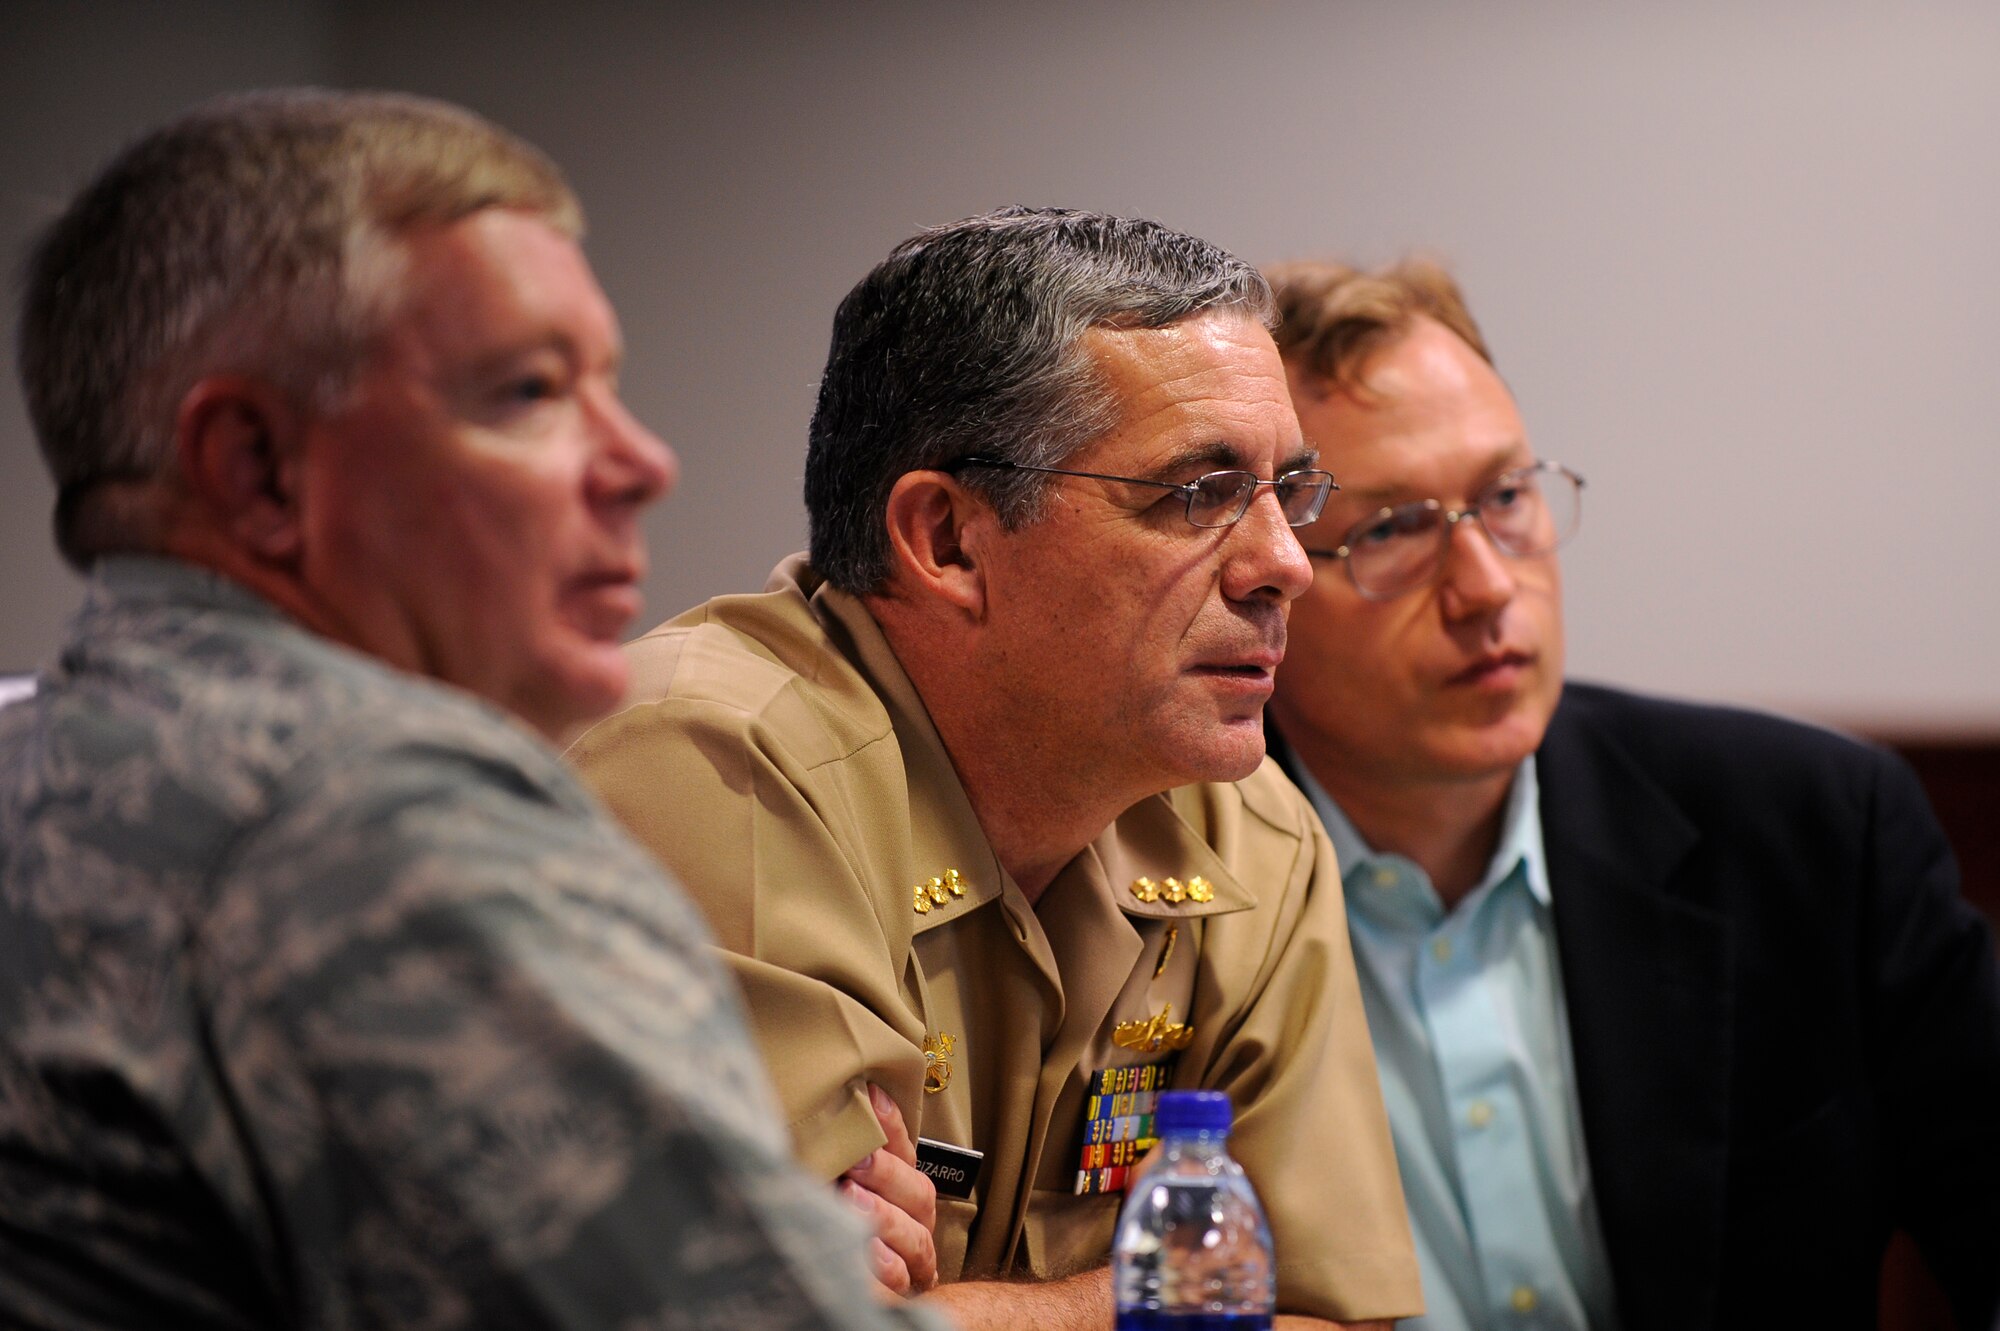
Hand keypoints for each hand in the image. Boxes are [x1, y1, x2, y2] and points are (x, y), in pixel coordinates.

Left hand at [840, 1082, 938, 1294]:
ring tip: (852, 1201)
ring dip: (884, 1217)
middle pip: (918, 1194)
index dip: (891, 1126)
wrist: (854, 1292)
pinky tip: (863, 1251)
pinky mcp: (903, 1292)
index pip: (906, 1152)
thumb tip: (844, 1102)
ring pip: (914, 1237)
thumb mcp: (842, 1183)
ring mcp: (914, 1259)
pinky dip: (883, 1266)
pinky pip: (900, 1280)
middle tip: (854, 1162)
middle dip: (886, 1175)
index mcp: (906, 1190)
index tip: (870, 1099)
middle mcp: (916, 1222)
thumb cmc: (842, 1224)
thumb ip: (850, 1151)